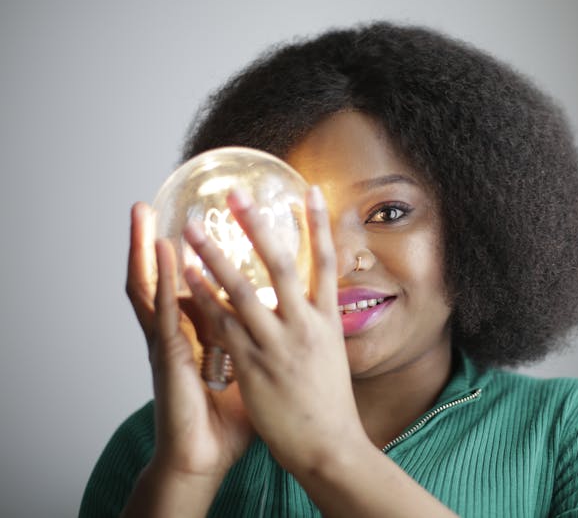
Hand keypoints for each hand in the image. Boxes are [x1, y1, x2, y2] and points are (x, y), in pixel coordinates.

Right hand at [125, 203, 254, 480]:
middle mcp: (185, 330)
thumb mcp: (249, 372)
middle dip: (161, 240)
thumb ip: (258, 346)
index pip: (193, 284)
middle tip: (153, 204)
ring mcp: (174, 341)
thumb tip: (286, 328)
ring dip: (148, 247)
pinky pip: (164, 311)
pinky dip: (163, 278)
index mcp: (202, 333)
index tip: (197, 222)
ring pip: (157, 286)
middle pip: (168, 276)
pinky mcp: (169, 355)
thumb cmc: (229, 418)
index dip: (190, 254)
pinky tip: (161, 251)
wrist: (203, 457)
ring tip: (143, 212)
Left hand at [181, 187, 370, 473]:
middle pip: (280, 264)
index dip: (321, 224)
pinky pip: (223, 322)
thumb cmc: (330, 404)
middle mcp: (305, 325)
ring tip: (194, 228)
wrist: (329, 444)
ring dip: (215, 255)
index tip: (312, 191)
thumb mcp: (333, 356)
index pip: (327, 261)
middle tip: (237, 196)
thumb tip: (313, 303)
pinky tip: (185, 275)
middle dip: (257, 226)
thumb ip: (318, 325)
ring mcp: (277, 343)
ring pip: (243, 289)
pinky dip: (203, 296)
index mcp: (328, 320)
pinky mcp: (252, 363)